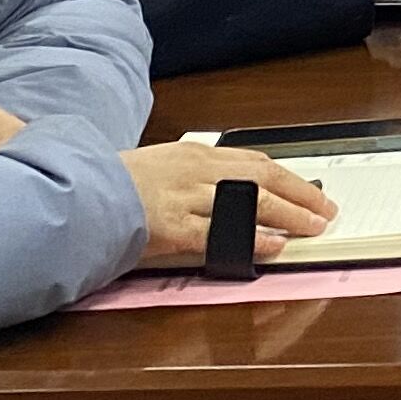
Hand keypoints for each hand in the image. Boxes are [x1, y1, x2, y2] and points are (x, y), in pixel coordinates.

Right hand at [123, 143, 334, 268]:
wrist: (74, 193)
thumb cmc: (114, 183)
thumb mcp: (161, 167)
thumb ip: (195, 176)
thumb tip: (234, 192)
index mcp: (194, 153)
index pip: (255, 162)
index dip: (289, 178)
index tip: (313, 190)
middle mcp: (196, 170)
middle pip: (262, 179)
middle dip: (300, 195)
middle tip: (327, 210)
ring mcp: (184, 198)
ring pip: (249, 203)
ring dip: (287, 215)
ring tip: (313, 227)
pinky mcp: (170, 226)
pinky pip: (219, 233)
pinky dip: (251, 239)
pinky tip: (275, 246)